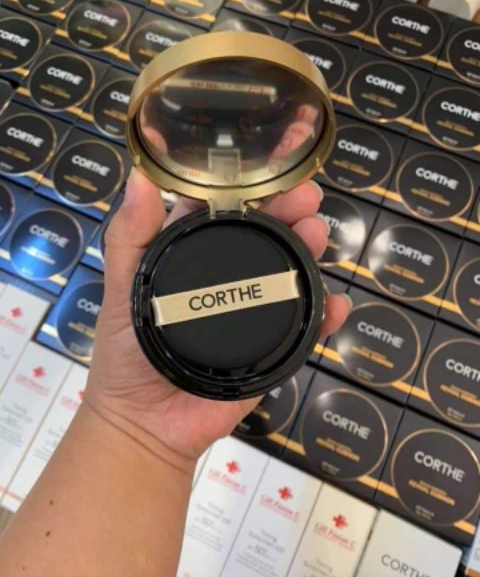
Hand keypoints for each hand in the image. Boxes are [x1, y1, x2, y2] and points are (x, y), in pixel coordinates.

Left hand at [85, 169, 350, 464]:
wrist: (146, 422)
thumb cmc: (126, 353)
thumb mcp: (123, 286)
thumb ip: (130, 236)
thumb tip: (139, 177)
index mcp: (195, 255)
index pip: (227, 208)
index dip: (251, 180)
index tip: (275, 154)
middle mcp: (230, 276)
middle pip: (267, 233)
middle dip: (289, 209)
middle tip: (305, 195)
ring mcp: (255, 309)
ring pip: (292, 270)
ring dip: (309, 249)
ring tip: (316, 232)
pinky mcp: (274, 346)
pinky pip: (307, 326)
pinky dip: (326, 313)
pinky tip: (335, 304)